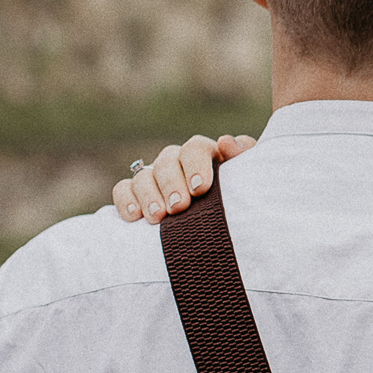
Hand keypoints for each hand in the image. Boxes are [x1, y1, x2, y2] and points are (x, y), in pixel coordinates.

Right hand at [113, 134, 255, 222]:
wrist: (231, 231)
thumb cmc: (243, 204)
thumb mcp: (249, 184)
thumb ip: (244, 161)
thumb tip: (226, 142)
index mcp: (208, 156)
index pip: (196, 148)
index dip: (196, 165)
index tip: (200, 189)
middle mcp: (179, 162)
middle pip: (167, 161)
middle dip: (171, 184)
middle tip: (179, 207)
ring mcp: (155, 177)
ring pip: (143, 175)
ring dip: (148, 195)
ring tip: (158, 218)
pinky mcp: (137, 194)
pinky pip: (123, 189)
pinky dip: (126, 200)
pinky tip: (135, 217)